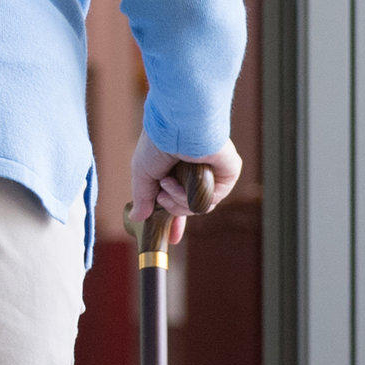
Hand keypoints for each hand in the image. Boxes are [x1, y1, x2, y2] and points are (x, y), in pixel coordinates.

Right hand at [126, 135, 241, 246]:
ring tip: (168, 183)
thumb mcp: (142, 172)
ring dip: (178, 201)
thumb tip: (137, 217)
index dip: (174, 221)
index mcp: (178, 171)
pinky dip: (191, 197)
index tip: (170, 239)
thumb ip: (142, 196)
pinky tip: (182, 182)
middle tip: (162, 196)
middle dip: (172, 209)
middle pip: (188, 208)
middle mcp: (197, 173)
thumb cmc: (158, 141)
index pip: (179, 202)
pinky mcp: (227, 174)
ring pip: (197, 208)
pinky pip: (210, 201)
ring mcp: (213, 174)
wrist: (178, 125)